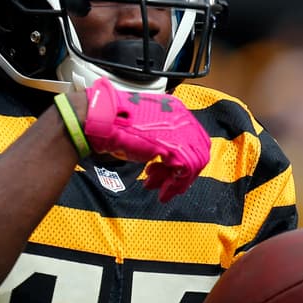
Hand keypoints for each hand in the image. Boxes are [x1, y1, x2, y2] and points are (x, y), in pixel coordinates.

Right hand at [81, 77, 209, 200]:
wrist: (103, 120)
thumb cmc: (114, 122)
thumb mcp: (143, 128)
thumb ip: (159, 138)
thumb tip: (165, 157)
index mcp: (176, 110)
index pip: (195, 139)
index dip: (185, 159)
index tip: (169, 171)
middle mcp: (182, 119)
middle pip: (199, 152)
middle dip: (182, 173)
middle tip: (166, 183)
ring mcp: (180, 132)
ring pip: (194, 164)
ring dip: (175, 182)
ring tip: (157, 187)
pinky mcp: (173, 147)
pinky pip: (184, 172)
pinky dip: (174, 186)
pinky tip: (161, 191)